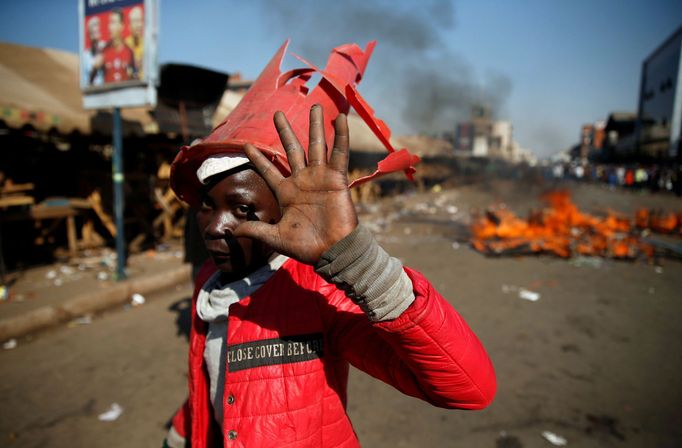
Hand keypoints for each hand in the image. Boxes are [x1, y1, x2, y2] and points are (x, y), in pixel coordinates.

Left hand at [233, 105, 357, 264]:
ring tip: (316, 106)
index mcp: (286, 192)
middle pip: (292, 149)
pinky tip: (340, 119)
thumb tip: (232, 230)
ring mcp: (320, 177)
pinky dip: (341, 136)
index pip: (268, 170)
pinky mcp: (336, 178)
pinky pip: (339, 153)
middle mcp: (302, 180)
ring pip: (317, 145)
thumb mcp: (275, 237)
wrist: (333, 251)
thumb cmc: (306, 246)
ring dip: (316, 125)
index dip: (258, 158)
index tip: (246, 144)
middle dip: (285, 131)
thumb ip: (255, 230)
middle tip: (277, 112)